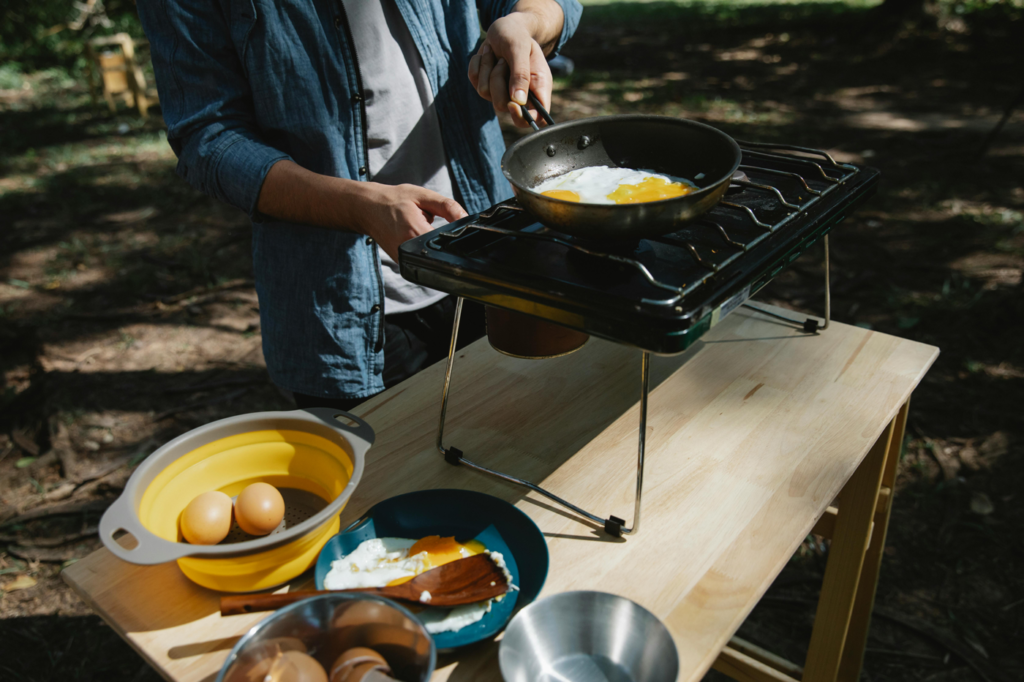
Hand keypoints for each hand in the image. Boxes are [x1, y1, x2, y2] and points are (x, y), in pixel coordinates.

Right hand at [354, 183, 467, 260]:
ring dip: (431, 243)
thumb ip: (448, 207)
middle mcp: (408, 250)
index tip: (451, 226)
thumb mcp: (423, 196)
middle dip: (441, 238)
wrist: (367, 208)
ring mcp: (403, 259)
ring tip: (419, 227)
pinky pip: (421, 258)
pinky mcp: (401, 262)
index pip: (446, 242)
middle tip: (428, 221)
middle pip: (440, 251)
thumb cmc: (393, 200)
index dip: (454, 235)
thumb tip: (466, 219)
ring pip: (430, 256)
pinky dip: (423, 247)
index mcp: (415, 231)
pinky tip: (414, 234)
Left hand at [468, 13, 551, 128]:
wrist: (504, 28)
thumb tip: (518, 101)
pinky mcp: (485, 86)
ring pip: (485, 93)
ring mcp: (500, 93)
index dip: (523, 117)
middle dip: (498, 81)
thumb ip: (521, 74)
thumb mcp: (521, 48)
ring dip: (488, 68)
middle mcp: (520, 95)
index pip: (536, 118)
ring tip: (497, 55)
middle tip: (504, 62)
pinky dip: (478, 64)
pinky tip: (488, 55)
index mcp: (538, 88)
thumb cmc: (518, 35)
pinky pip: (474, 81)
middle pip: (502, 106)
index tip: (512, 104)